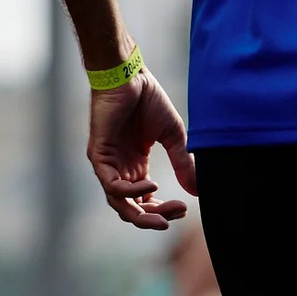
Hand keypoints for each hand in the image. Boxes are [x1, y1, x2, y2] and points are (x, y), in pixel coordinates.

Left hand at [87, 69, 194, 228]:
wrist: (129, 76)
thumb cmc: (148, 100)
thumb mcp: (175, 138)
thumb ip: (183, 164)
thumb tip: (198, 191)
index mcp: (135, 166)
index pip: (145, 201)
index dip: (163, 209)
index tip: (185, 207)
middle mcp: (120, 169)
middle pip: (132, 208)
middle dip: (154, 218)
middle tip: (176, 215)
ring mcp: (108, 163)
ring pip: (118, 203)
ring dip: (141, 214)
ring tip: (163, 216)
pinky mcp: (99, 155)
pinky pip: (111, 185)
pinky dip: (131, 191)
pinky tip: (152, 185)